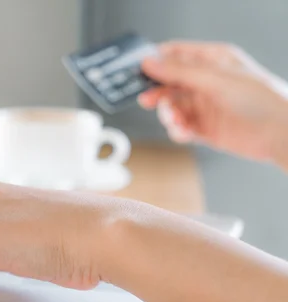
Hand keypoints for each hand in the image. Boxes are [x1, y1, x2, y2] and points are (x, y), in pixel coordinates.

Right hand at [140, 41, 287, 166]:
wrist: (279, 134)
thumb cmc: (261, 100)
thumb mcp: (215, 79)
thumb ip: (179, 72)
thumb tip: (150, 63)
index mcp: (212, 60)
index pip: (176, 54)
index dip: (156, 61)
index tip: (139, 72)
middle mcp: (207, 82)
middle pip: (168, 83)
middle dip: (157, 93)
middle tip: (149, 100)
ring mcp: (205, 106)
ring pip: (171, 108)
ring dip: (168, 115)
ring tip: (176, 120)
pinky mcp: (204, 128)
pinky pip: (180, 128)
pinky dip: (177, 131)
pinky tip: (184, 132)